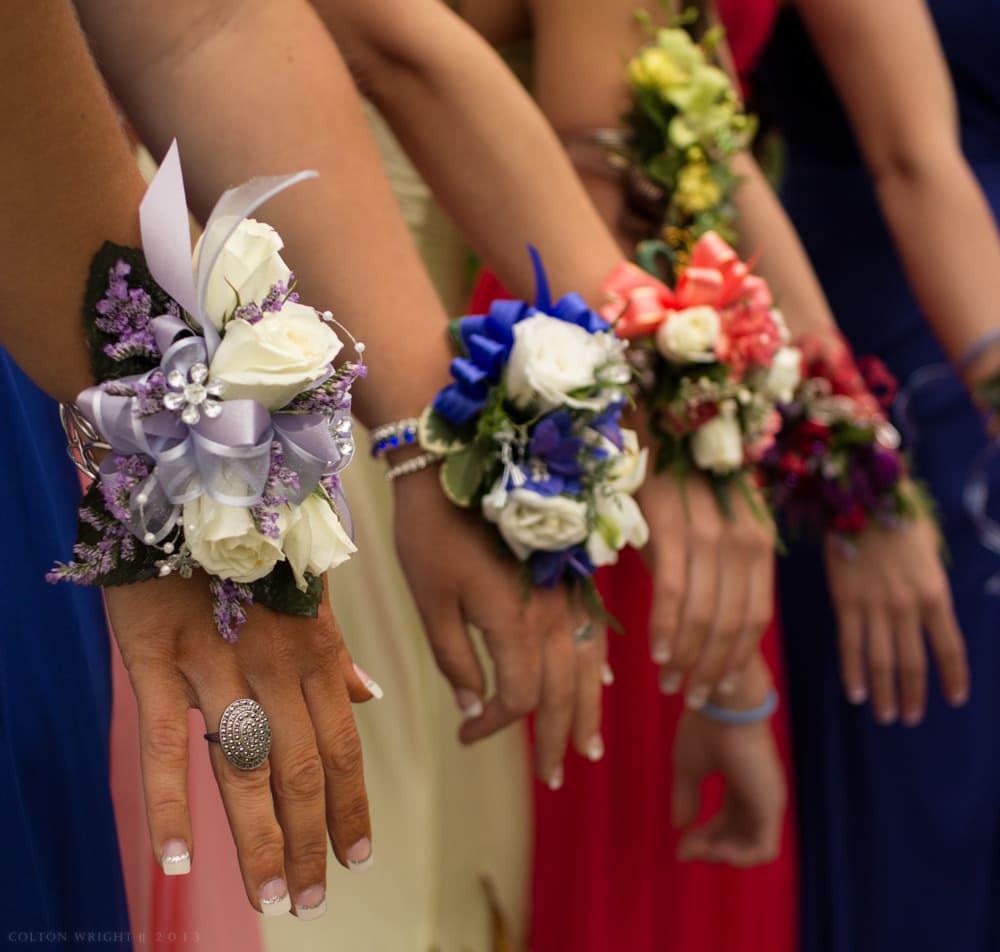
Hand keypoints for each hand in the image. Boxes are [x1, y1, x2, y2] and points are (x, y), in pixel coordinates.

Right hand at [106, 573, 375, 917]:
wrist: (186, 489)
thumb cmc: (254, 549)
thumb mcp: (309, 591)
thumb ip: (337, 650)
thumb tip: (372, 696)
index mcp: (315, 649)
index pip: (343, 746)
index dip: (352, 805)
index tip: (358, 856)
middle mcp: (276, 664)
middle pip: (302, 770)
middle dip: (311, 841)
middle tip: (314, 899)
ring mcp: (217, 663)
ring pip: (245, 768)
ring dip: (260, 840)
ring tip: (274, 897)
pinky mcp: (156, 658)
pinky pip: (166, 742)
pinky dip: (171, 805)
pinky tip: (179, 860)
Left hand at [392, 465, 604, 786]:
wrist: (451, 462)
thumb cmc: (431, 530)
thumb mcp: (430, 600)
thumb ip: (455, 658)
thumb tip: (473, 707)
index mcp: (514, 621)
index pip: (518, 694)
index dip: (496, 723)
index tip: (467, 735)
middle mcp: (551, 612)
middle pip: (564, 688)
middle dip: (558, 735)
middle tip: (557, 776)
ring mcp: (565, 591)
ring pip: (588, 662)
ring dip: (589, 707)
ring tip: (591, 746)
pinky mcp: (567, 574)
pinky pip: (593, 630)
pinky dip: (598, 663)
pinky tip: (604, 681)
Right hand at [641, 469, 774, 706]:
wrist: (656, 420)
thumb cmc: (677, 476)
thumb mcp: (712, 522)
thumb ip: (713, 568)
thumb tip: (701, 623)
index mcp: (760, 541)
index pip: (756, 616)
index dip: (736, 658)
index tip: (717, 687)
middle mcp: (745, 539)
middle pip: (732, 624)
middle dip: (711, 668)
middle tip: (689, 696)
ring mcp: (712, 533)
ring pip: (704, 614)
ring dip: (687, 657)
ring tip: (669, 682)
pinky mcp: (675, 526)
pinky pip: (673, 591)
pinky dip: (666, 627)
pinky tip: (655, 650)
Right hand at [671, 657, 785, 865]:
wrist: (724, 707)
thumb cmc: (705, 728)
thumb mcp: (688, 767)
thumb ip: (686, 797)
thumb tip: (680, 825)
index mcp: (740, 780)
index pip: (726, 820)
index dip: (703, 836)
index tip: (679, 843)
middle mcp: (757, 792)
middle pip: (737, 835)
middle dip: (708, 848)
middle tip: (683, 851)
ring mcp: (766, 800)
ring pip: (750, 847)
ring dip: (720, 854)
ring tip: (695, 848)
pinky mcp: (771, 806)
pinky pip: (763, 850)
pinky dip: (739, 857)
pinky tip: (715, 848)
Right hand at [824, 506, 968, 724]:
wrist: (861, 493)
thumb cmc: (899, 516)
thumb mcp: (930, 550)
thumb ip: (930, 584)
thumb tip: (926, 612)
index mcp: (936, 592)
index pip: (951, 647)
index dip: (954, 676)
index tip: (955, 698)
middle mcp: (908, 606)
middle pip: (914, 662)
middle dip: (914, 695)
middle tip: (910, 718)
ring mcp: (875, 606)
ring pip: (882, 661)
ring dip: (885, 693)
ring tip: (885, 715)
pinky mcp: (845, 601)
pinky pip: (850, 644)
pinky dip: (853, 673)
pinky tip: (856, 693)